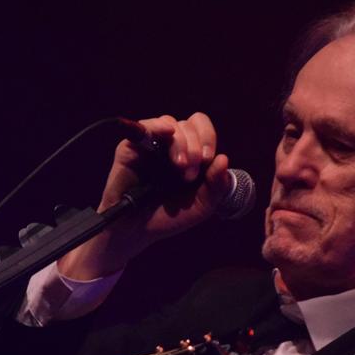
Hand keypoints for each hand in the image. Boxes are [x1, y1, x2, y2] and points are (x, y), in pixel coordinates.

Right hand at [58, 112, 232, 280]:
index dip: (208, 138)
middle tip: (189, 174)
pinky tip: (167, 132)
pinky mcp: (130, 148)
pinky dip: (158, 125)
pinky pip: (144, 126)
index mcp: (190, 153)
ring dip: (181, 143)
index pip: (202, 128)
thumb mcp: (201, 207)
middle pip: (190, 124)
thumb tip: (224, 159)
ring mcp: (151, 144)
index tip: (207, 160)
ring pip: (170, 123)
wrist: (138, 231)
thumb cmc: (169, 218)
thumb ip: (216, 186)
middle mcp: (171, 145)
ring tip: (179, 167)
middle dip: (195, 147)